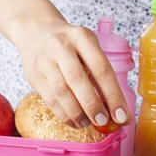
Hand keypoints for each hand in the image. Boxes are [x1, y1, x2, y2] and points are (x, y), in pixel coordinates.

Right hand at [15, 20, 130, 128]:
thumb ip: (100, 74)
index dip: (113, 95)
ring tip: (87, 123)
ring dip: (77, 112)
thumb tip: (115, 110)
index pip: (101, 69)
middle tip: (102, 121)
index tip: (122, 116)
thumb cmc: (70, 46)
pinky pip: (50, 99)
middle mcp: (61, 46)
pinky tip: (74, 121)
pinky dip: (64, 114)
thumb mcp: (88, 48)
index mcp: (82, 37)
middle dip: (93, 105)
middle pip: (78, 80)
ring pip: (61, 92)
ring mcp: (44, 60)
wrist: (36, 32)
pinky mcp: (33, 75)